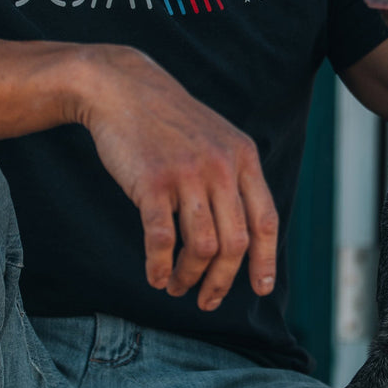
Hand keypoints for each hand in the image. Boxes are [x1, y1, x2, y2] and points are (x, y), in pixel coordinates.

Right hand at [75, 45, 278, 311]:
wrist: (122, 88)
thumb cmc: (168, 121)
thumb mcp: (217, 138)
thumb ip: (234, 175)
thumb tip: (245, 231)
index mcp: (244, 157)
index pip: (265, 221)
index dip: (265, 260)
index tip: (259, 289)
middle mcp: (222, 167)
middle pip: (235, 243)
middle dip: (221, 281)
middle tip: (206, 299)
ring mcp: (188, 174)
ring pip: (202, 247)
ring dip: (190, 277)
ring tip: (177, 286)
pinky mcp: (153, 182)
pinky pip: (162, 239)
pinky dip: (159, 266)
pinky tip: (155, 276)